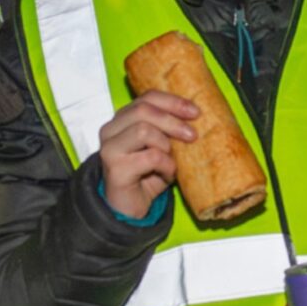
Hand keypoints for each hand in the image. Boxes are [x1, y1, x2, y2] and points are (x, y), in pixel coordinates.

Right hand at [98, 91, 196, 219]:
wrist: (130, 208)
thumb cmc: (147, 176)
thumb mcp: (161, 147)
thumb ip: (170, 131)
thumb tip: (196, 118)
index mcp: (123, 119)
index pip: (147, 98)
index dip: (173, 102)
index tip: (195, 112)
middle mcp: (111, 130)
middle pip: (144, 110)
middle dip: (173, 120)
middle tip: (192, 135)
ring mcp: (110, 149)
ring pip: (143, 130)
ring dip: (166, 145)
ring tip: (173, 161)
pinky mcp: (115, 169)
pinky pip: (150, 157)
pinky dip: (166, 165)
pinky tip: (168, 175)